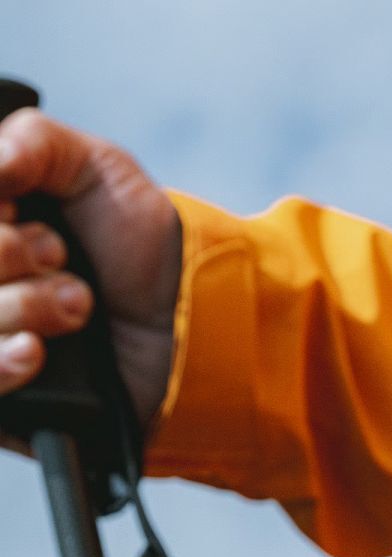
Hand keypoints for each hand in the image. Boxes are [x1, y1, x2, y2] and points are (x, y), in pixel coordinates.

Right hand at [0, 108, 181, 431]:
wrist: (195, 324)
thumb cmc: (143, 248)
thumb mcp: (98, 170)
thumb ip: (35, 142)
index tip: (16, 203)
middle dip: (6, 252)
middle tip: (60, 255)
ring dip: (22, 304)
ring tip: (81, 304)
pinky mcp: (12, 401)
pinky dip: (6, 363)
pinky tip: (37, 351)